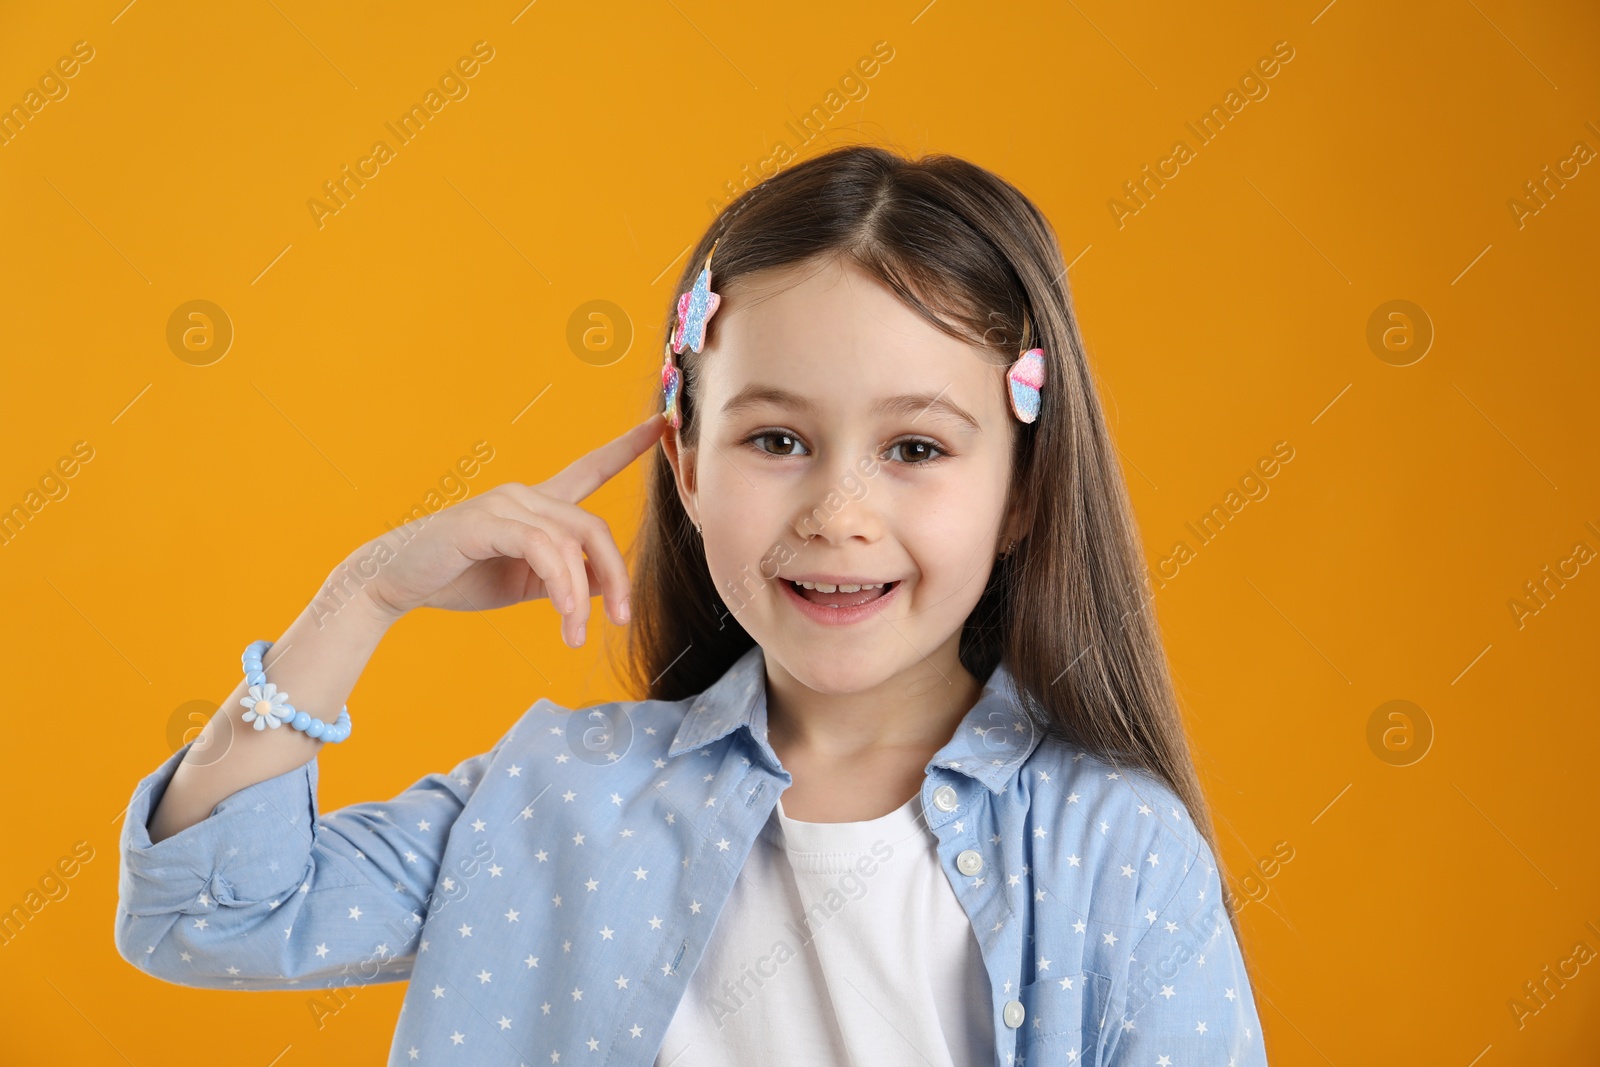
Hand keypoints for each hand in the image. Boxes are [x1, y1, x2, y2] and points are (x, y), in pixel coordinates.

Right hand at [350, 414, 667, 646]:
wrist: (393, 583)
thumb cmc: (458, 579)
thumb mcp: (524, 584)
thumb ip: (564, 579)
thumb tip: (604, 587)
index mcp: (536, 506)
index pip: (590, 468)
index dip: (626, 447)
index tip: (660, 423)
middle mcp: (524, 495)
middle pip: (593, 528)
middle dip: (616, 576)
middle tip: (621, 619)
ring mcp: (505, 504)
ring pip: (571, 543)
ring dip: (582, 594)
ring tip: (575, 635)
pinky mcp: (485, 522)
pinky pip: (542, 548)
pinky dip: (562, 582)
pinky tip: (566, 612)